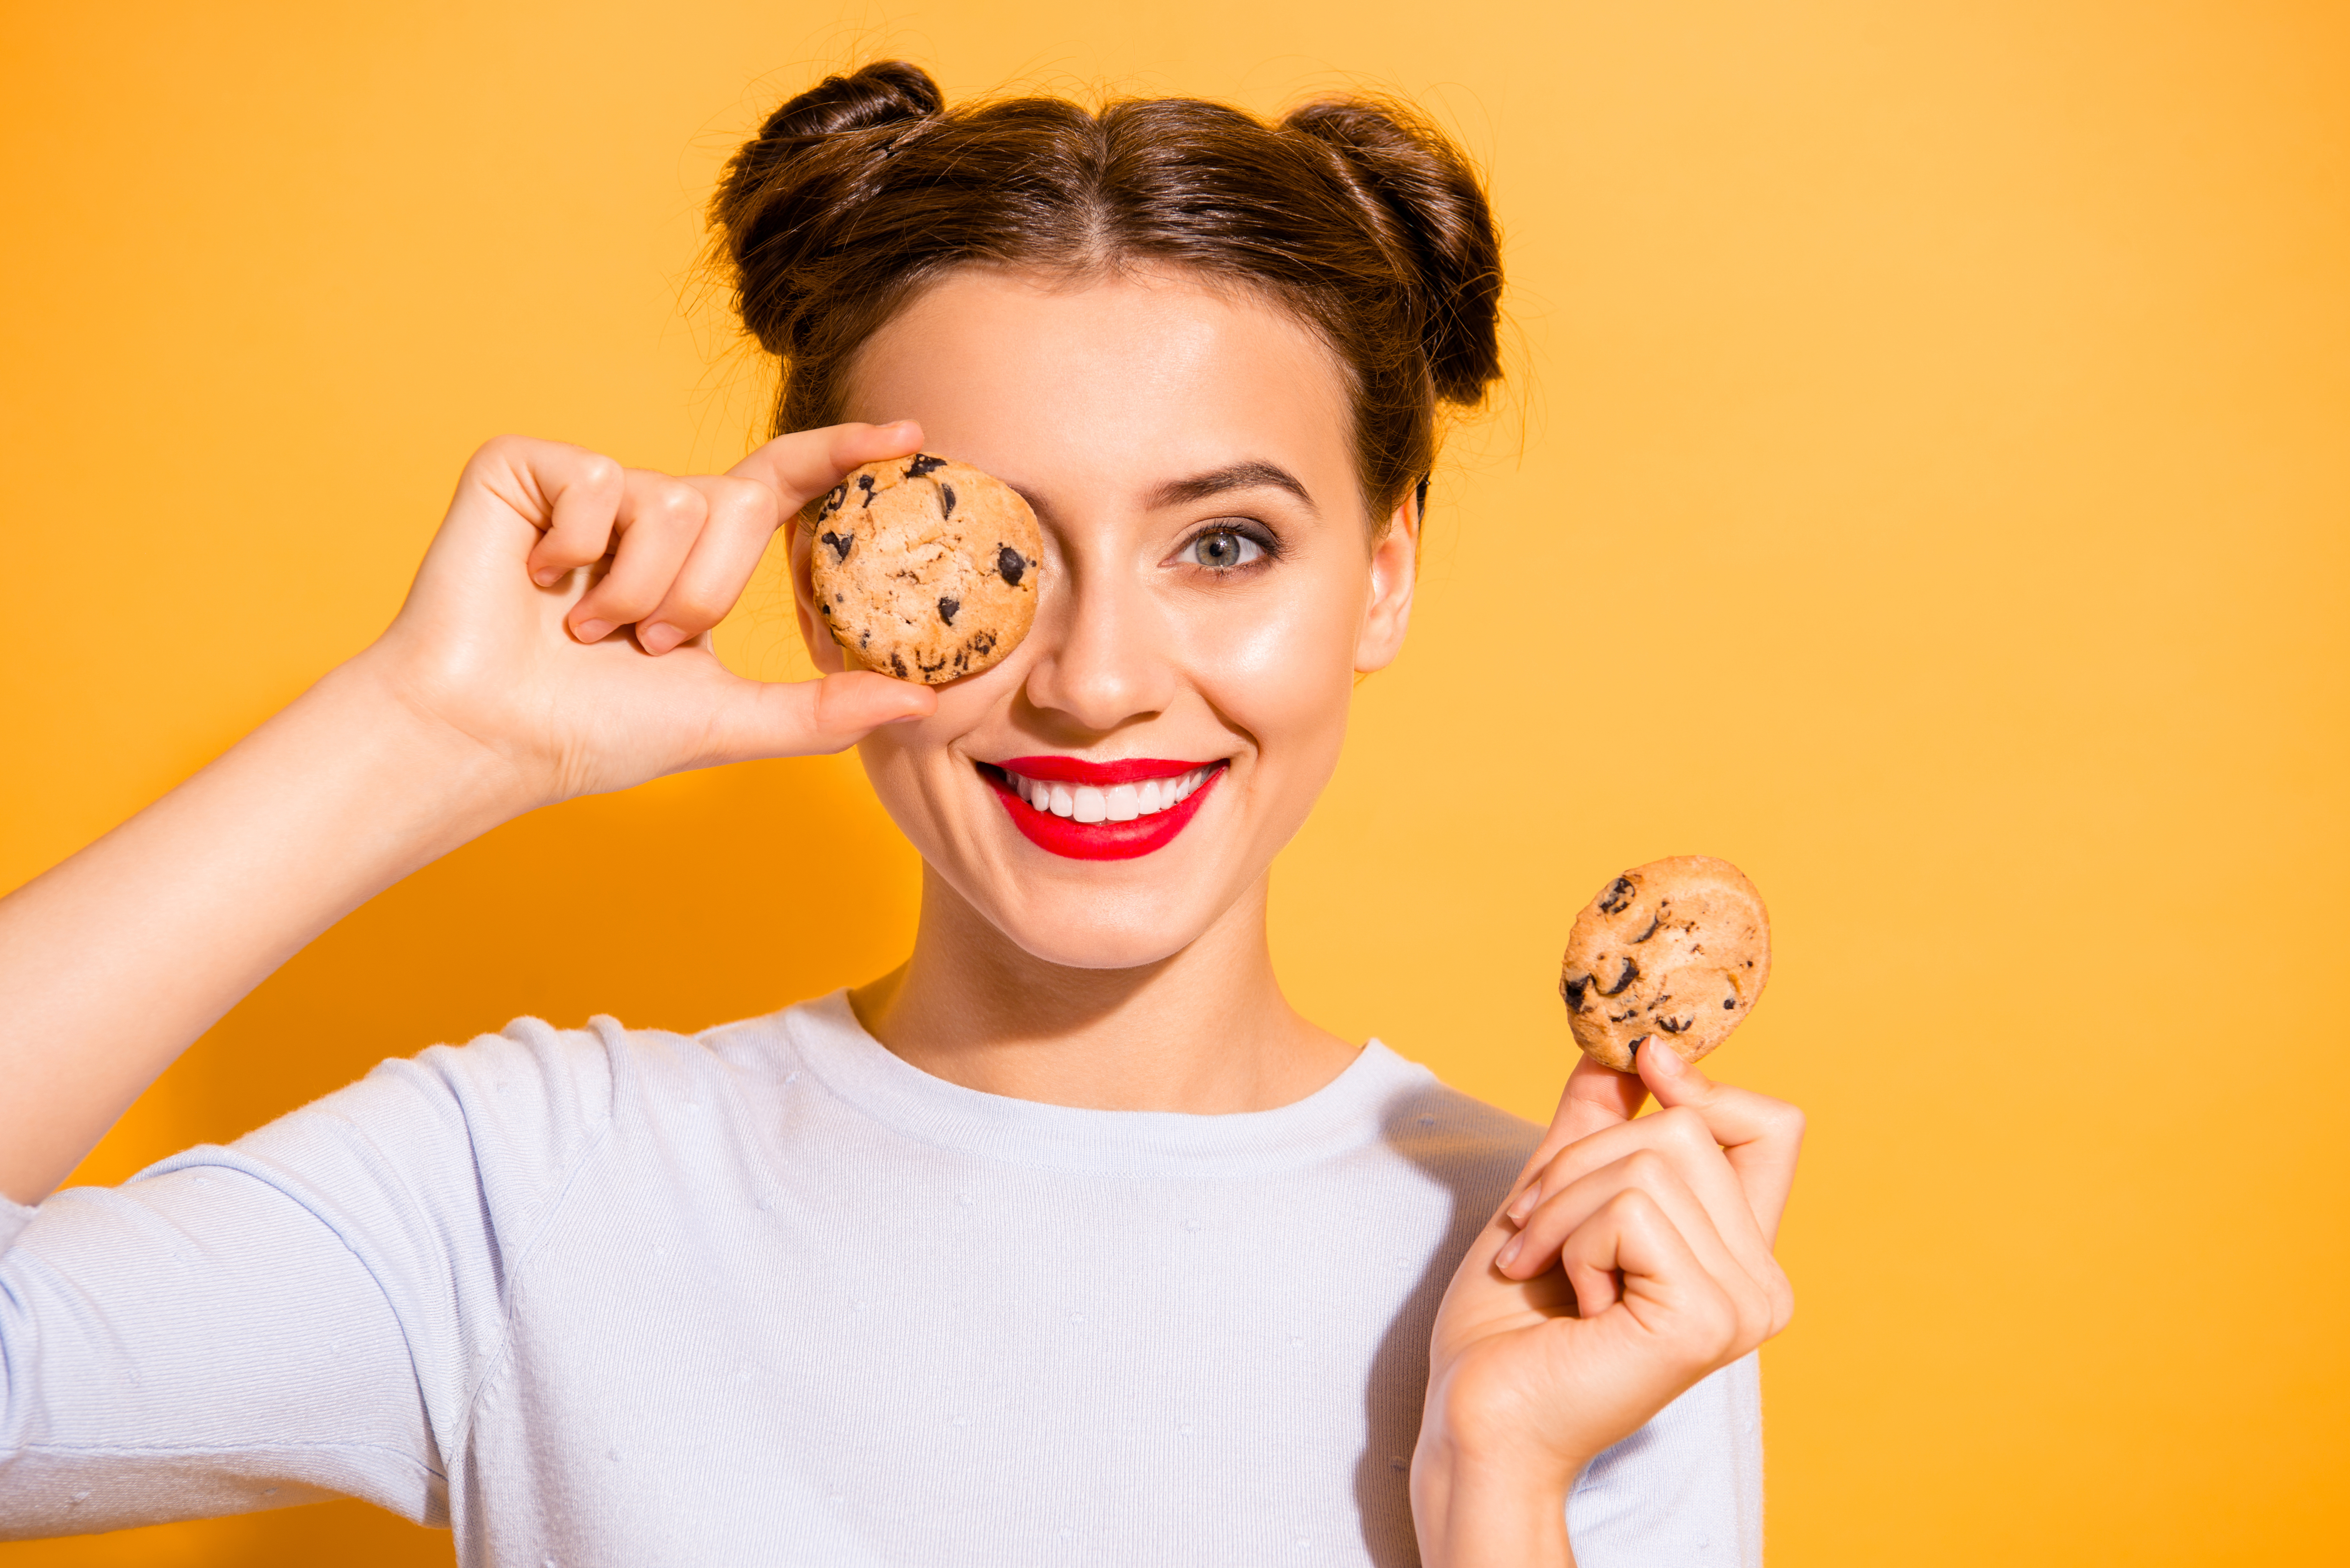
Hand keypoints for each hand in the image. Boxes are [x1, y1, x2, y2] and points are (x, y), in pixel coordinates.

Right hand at [356, 423, 939, 806]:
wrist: (489, 733)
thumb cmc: (594, 732)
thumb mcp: (727, 721)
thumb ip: (822, 710)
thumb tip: (921, 703)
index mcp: (697, 555)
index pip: (786, 486)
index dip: (843, 455)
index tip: (912, 437)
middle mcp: (650, 509)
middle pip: (737, 505)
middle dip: (701, 593)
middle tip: (640, 643)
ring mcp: (589, 485)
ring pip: (671, 499)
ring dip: (636, 587)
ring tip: (583, 628)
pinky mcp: (527, 466)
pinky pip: (596, 479)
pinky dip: (574, 547)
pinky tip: (534, 581)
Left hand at [1411, 1045, 1803, 1565]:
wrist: (1478, 1416)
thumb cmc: (1510, 1323)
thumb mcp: (1557, 1194)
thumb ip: (1601, 1122)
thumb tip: (1629, 1041)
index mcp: (1739, 1254)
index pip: (1772, 1127)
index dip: (1705, 1085)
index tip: (1646, 1066)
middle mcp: (1762, 1282)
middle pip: (1686, 1129)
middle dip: (1580, 1163)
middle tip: (1533, 1234)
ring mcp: (1744, 1303)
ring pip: (1651, 1161)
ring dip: (1563, 1205)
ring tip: (1541, 1268)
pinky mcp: (1706, 1318)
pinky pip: (1632, 1210)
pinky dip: (1572, 1241)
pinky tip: (1568, 1302)